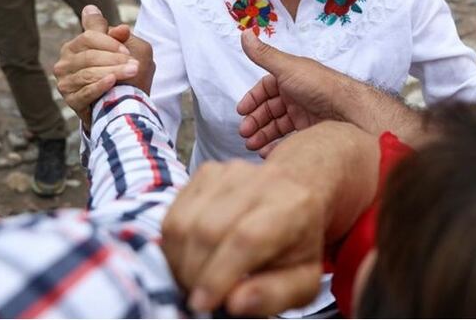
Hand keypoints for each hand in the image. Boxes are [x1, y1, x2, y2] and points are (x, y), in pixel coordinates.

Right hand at [53, 5, 149, 130]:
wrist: (124, 104)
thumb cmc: (126, 74)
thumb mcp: (126, 50)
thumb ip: (111, 33)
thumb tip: (91, 8)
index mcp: (76, 46)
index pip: (88, 37)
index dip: (110, 43)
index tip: (128, 52)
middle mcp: (65, 63)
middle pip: (88, 56)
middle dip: (114, 59)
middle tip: (135, 65)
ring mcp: (66, 82)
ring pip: (87, 74)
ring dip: (112, 72)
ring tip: (132, 72)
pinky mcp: (71, 101)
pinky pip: (84, 92)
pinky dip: (99, 86)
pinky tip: (112, 82)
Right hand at [161, 161, 323, 315]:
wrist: (293, 199)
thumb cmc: (296, 246)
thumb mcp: (302, 280)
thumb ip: (275, 295)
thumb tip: (234, 302)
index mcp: (294, 208)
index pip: (247, 238)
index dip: (218, 275)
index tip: (203, 304)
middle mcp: (264, 181)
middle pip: (209, 230)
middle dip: (195, 273)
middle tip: (197, 297)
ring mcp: (232, 172)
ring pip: (184, 222)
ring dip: (179, 261)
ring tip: (194, 279)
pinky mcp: (207, 172)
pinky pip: (173, 214)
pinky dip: (173, 245)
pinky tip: (190, 257)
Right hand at [236, 30, 351, 154]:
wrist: (348, 110)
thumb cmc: (319, 86)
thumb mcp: (287, 67)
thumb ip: (264, 55)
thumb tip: (245, 33)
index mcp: (291, 77)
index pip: (265, 88)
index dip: (252, 99)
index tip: (241, 111)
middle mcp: (297, 94)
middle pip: (270, 108)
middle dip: (255, 120)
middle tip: (244, 133)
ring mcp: (304, 113)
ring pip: (278, 125)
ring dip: (262, 134)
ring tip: (252, 145)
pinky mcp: (311, 130)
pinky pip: (289, 138)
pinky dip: (277, 145)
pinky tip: (267, 152)